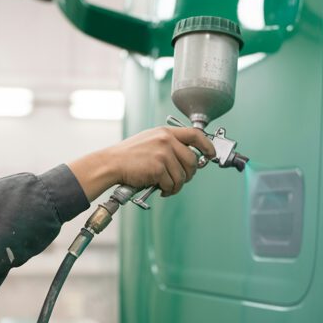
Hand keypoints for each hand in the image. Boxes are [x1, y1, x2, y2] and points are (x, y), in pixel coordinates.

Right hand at [68, 126, 216, 199]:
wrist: (111, 163)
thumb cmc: (129, 156)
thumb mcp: (151, 140)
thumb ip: (169, 144)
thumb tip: (189, 158)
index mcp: (166, 132)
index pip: (195, 135)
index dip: (207, 145)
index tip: (211, 154)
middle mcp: (166, 140)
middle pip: (193, 161)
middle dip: (189, 174)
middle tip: (181, 180)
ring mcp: (163, 154)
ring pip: (183, 176)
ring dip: (177, 186)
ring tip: (167, 187)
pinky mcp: (158, 168)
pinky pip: (172, 184)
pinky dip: (168, 190)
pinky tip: (159, 189)